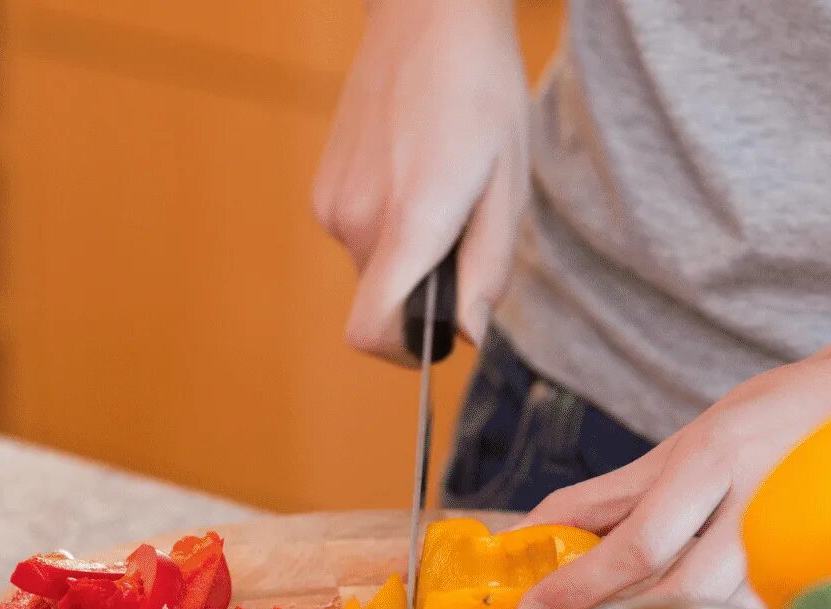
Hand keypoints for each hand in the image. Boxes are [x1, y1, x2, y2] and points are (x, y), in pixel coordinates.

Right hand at [312, 0, 528, 360]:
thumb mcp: (508, 186)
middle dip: (425, 289)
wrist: (429, 17)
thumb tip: (468, 335)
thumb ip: (487, 271)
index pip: (371, 330)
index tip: (436, 338)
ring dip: (410, 253)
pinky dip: (390, 225)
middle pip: (384, 301)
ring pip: (373, 267)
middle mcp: (356, 220)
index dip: (403, 353)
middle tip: (465, 228)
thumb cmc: (481, 93)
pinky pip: (360, 234)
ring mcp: (331, 203)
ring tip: (444, 189)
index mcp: (408, 224)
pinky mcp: (323, 187)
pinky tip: (416, 171)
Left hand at [513, 343, 830, 608]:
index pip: (639, 542)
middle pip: (674, 591)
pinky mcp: (815, 575)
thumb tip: (538, 527)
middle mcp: (756, 503)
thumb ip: (614, 490)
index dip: (579, 585)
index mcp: (718, 455)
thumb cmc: (777, 418)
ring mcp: (792, 546)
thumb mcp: (688, 439)